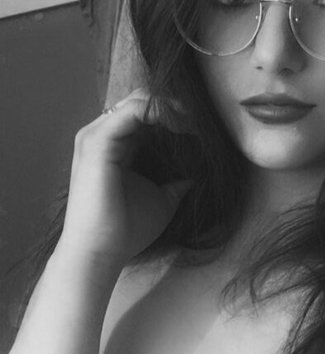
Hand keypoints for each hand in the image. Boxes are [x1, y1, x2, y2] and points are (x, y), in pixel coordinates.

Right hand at [59, 89, 192, 265]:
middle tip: (198, 122)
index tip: (199, 128)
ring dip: (168, 107)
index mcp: (113, 147)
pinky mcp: (98, 142)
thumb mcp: (161, 201)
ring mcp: (96, 136)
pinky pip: (132, 111)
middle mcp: (101, 136)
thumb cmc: (126, 231)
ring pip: (136, 101)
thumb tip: (197, 176)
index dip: (172, 115)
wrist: (101, 252)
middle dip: (172, 107)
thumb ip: (176, 185)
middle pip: (139, 101)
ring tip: (192, 122)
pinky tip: (179, 125)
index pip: (142, 114)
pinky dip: (159, 112)